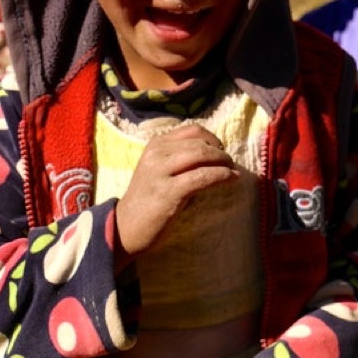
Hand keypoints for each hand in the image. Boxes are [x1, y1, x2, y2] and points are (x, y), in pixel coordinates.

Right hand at [113, 124, 237, 266]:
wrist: (126, 227)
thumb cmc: (148, 199)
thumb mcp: (159, 170)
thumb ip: (180, 158)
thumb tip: (215, 154)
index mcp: (155, 145)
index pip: (191, 130)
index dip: (211, 138)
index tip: (220, 149)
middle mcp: (156, 154)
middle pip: (199, 143)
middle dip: (220, 151)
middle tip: (230, 163)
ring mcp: (160, 172)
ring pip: (201, 156)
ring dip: (222, 162)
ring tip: (232, 170)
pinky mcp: (169, 192)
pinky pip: (202, 177)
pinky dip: (221, 176)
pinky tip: (230, 179)